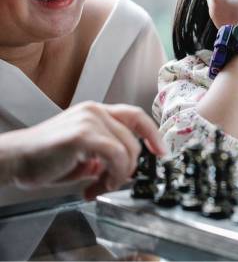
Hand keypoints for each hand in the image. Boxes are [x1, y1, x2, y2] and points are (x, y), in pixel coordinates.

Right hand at [2, 101, 165, 199]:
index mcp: (96, 112)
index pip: (135, 116)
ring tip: (101, 187)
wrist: (12, 159)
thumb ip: (104, 155)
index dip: (153, 134)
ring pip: (128, 148)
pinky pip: (116, 155)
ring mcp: (89, 120)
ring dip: (120, 174)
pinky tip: (98, 185)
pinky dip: (114, 174)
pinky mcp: (82, 134)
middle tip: (114, 184)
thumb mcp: (82, 155)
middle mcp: (95, 111)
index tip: (161, 152)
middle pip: (134, 138)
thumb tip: (123, 167)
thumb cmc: (42, 158)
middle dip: (130, 166)